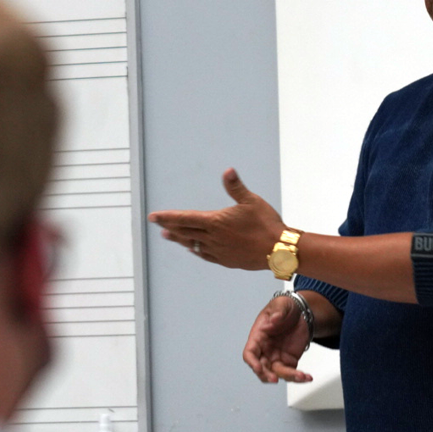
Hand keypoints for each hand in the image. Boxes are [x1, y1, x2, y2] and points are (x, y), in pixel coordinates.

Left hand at [148, 168, 283, 269]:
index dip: (168, 217)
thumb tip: (227, 171)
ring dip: (180, 239)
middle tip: (158, 225)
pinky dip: (196, 251)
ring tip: (170, 237)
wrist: (278, 250)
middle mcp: (213, 238)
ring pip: (193, 244)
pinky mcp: (227, 260)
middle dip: (170, 227)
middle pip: (185, 232)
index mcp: (216, 222)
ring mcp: (219, 251)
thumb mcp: (252, 201)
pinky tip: (193, 250)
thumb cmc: (266, 224)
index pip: (185, 218)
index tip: (153, 216)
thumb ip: (236, 187)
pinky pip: (206, 255)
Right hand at [242, 294, 312, 383]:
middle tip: (275, 379)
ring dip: (288, 377)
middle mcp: (265, 350)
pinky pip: (291, 373)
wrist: (300, 313)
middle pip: (261, 368)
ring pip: (278, 373)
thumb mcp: (281, 304)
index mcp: (258, 337)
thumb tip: (275, 319)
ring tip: (301, 376)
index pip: (249, 353)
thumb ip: (278, 311)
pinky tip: (307, 377)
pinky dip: (299, 377)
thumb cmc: (285, 308)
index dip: (252, 362)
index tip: (258, 368)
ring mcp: (276, 357)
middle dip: (266, 375)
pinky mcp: (289, 361)